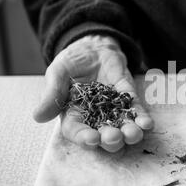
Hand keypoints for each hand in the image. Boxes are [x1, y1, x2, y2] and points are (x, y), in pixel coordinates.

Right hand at [34, 35, 152, 151]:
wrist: (93, 46)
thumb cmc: (72, 61)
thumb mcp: (58, 73)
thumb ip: (52, 94)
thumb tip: (37, 117)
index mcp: (74, 115)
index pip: (77, 132)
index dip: (84, 138)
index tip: (92, 139)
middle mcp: (95, 118)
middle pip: (103, 136)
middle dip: (110, 140)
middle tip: (114, 138)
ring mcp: (114, 110)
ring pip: (123, 127)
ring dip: (130, 133)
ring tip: (134, 134)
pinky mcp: (129, 99)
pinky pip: (137, 112)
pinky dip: (142, 119)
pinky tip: (147, 124)